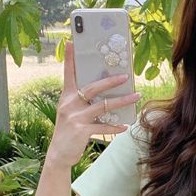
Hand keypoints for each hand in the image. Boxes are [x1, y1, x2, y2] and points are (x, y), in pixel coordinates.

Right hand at [46, 41, 140, 167]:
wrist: (59, 154)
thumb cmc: (69, 131)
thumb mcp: (71, 113)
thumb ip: (83, 102)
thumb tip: (104, 94)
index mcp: (66, 97)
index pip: (68, 73)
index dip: (70, 58)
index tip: (72, 41)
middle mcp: (69, 104)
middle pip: (93, 88)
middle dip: (110, 81)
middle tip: (126, 76)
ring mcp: (75, 117)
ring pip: (103, 106)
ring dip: (122, 101)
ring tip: (137, 96)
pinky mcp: (81, 130)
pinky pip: (103, 126)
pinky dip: (115, 126)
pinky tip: (124, 126)